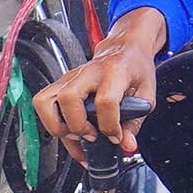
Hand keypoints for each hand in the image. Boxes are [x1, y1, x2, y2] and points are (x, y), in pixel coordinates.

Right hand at [36, 11, 167, 163]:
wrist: (124, 48)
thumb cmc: (134, 68)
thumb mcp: (147, 94)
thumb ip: (135, 123)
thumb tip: (126, 144)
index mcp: (114, 72)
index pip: (105, 101)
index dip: (110, 125)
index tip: (115, 136)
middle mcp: (88, 73)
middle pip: (67, 98)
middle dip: (76, 125)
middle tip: (91, 136)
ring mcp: (70, 77)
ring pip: (45, 100)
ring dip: (56, 125)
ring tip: (74, 137)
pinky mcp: (60, 84)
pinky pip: (45, 105)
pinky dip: (53, 125)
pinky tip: (69, 136)